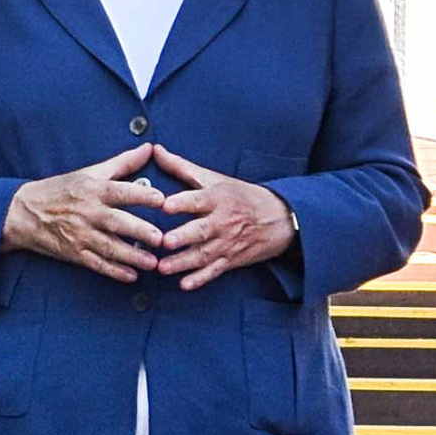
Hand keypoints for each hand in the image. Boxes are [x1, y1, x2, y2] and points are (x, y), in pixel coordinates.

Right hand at [3, 143, 161, 281]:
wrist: (24, 212)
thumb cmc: (60, 189)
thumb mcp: (90, 173)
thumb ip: (123, 163)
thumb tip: (150, 148)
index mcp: (93, 190)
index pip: (121, 191)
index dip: (141, 194)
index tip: (161, 199)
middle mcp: (87, 212)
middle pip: (116, 222)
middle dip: (139, 230)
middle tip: (160, 238)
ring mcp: (80, 234)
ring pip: (109, 247)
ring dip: (131, 256)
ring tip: (152, 262)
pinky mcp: (74, 253)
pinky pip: (97, 264)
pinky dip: (113, 271)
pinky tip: (131, 276)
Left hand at [148, 146, 294, 290]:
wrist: (279, 218)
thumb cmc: (240, 195)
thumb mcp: (214, 178)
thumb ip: (182, 167)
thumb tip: (156, 150)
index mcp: (218, 198)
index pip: (198, 199)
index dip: (182, 202)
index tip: (166, 205)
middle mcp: (223, 221)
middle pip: (201, 230)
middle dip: (183, 237)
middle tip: (164, 242)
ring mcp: (227, 242)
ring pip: (204, 254)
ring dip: (183, 262)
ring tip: (163, 268)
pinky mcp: (231, 259)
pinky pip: (215, 271)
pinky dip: (201, 279)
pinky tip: (185, 285)